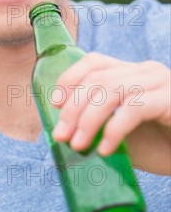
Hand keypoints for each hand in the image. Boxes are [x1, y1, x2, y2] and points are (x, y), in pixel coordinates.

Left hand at [51, 52, 170, 161]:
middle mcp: (145, 71)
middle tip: (61, 137)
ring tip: (78, 145)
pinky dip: (114, 129)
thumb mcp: (120, 134)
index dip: (69, 79)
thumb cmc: (160, 147)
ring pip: (111, 90)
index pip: (94, 62)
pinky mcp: (170, 100)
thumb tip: (60, 134)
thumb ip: (96, 127)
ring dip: (88, 119)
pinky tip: (106, 149)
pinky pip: (133, 108)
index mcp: (131, 73)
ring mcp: (160, 83)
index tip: (53, 105)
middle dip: (72, 107)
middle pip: (97, 78)